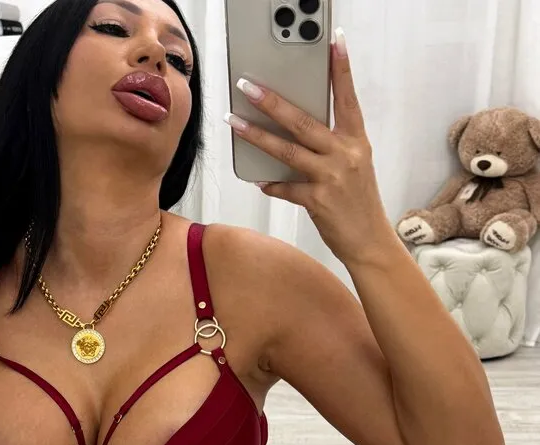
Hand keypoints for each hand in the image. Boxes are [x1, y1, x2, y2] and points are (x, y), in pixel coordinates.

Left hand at [226, 29, 395, 263]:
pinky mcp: (318, 200)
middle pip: (303, 121)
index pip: (348, 98)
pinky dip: (271, 184)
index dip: (341, 69)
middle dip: (272, 102)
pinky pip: (286, 188)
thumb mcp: (354, 166)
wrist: (370, 241)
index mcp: (356, 141)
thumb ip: (330, 147)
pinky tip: (258, 179)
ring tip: (234, 122)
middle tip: (248, 87)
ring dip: (257, 136)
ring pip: (287, 150)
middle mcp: (345, 154)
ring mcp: (331, 177)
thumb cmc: (358, 203)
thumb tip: (294, 133)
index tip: (334, 42)